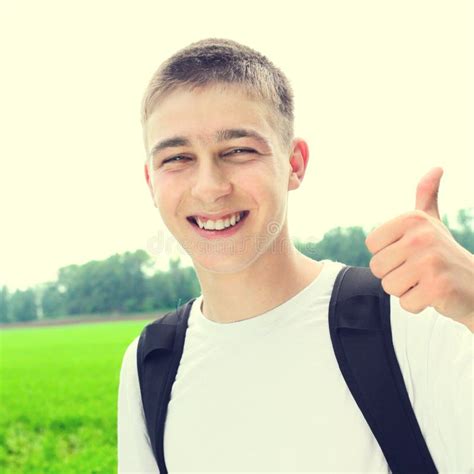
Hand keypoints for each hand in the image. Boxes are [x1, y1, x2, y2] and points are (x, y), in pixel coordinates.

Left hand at [365, 167, 473, 330]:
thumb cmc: (444, 254)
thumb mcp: (433, 223)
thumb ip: (427, 197)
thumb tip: (436, 168)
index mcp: (412, 219)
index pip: (372, 245)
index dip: (387, 255)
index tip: (409, 253)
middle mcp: (421, 236)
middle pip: (377, 267)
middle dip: (395, 275)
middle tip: (419, 271)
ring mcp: (430, 262)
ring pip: (389, 286)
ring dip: (406, 290)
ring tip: (426, 281)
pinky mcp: (437, 288)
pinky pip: (405, 303)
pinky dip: (418, 304)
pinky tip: (434, 295)